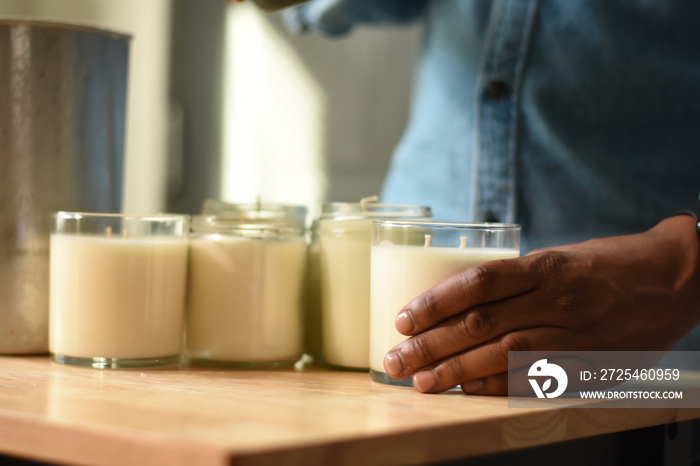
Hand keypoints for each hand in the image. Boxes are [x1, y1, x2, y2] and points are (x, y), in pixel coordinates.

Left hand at [382, 215, 699, 393]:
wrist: (674, 277)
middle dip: (430, 344)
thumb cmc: (608, 264)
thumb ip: (517, 280)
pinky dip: (499, 387)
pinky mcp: (589, 361)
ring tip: (419, 381)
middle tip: (395, 359)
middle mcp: (553, 298)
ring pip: (501, 353)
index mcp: (543, 266)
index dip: (434, 302)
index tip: (402, 319)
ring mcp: (572, 333)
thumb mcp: (559, 256)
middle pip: (478, 322)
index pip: (476, 283)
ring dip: (454, 371)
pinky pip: (536, 378)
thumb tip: (464, 302)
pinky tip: (468, 394)